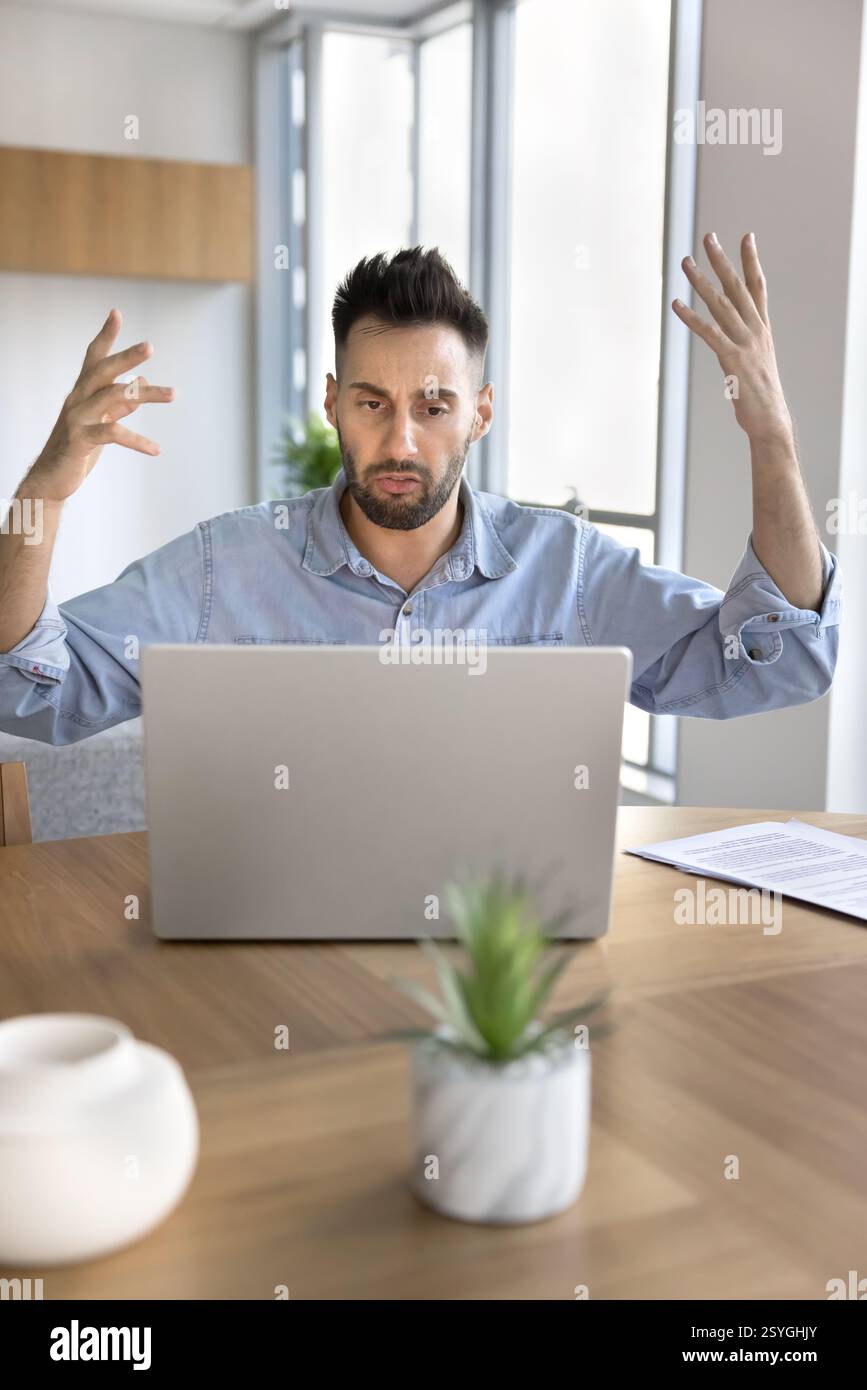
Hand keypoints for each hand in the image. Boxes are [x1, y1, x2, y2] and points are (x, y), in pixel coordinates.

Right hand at [22, 309, 174, 501]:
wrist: (52, 478)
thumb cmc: (78, 448)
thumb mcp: (103, 423)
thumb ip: (120, 405)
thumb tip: (141, 386)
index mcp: (83, 392)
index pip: (94, 358)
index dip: (105, 336)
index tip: (116, 313)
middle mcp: (77, 399)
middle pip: (103, 371)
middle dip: (127, 357)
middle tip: (150, 346)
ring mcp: (77, 418)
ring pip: (114, 397)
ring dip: (147, 393)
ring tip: (174, 394)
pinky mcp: (80, 440)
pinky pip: (113, 434)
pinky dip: (137, 441)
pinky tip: (156, 450)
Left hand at [672, 232, 792, 444]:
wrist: (771, 420)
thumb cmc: (760, 395)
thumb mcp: (755, 361)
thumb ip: (745, 342)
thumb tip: (732, 335)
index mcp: (762, 328)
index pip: (757, 287)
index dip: (751, 261)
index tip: (747, 236)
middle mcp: (756, 330)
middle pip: (737, 287)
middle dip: (722, 260)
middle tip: (708, 236)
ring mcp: (745, 343)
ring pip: (720, 304)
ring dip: (700, 281)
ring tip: (685, 262)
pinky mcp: (733, 359)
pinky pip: (709, 333)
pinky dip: (691, 317)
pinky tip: (676, 305)